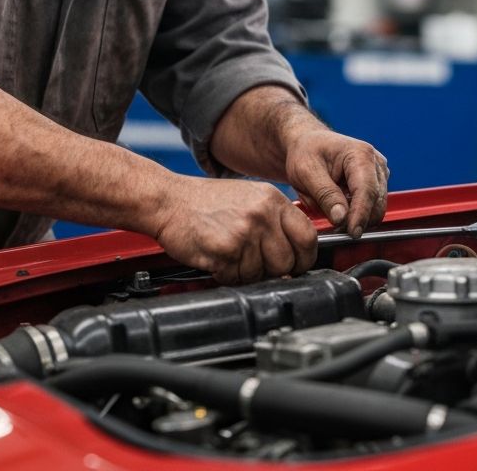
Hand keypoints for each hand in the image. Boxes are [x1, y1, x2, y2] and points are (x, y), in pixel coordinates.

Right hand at [151, 176, 317, 283]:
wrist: (168, 200)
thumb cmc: (205, 202)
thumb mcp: (249, 198)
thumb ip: (274, 222)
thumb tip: (295, 255)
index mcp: (272, 199)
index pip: (308, 237)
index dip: (303, 257)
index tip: (295, 264)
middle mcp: (262, 214)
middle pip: (288, 262)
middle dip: (273, 270)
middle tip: (253, 262)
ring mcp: (245, 232)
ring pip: (262, 274)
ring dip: (246, 273)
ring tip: (230, 255)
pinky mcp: (226, 250)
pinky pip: (238, 278)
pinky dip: (227, 275)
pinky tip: (217, 257)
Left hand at [284, 125, 388, 238]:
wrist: (308, 143)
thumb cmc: (306, 152)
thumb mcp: (306, 171)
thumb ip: (324, 195)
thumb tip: (341, 218)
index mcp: (360, 154)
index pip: (366, 190)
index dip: (361, 214)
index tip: (352, 233)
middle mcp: (375, 162)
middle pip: (376, 202)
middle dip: (358, 219)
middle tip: (334, 229)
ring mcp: (379, 173)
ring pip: (376, 207)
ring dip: (357, 217)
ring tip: (332, 214)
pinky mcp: (377, 183)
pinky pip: (372, 206)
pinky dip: (357, 213)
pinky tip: (340, 208)